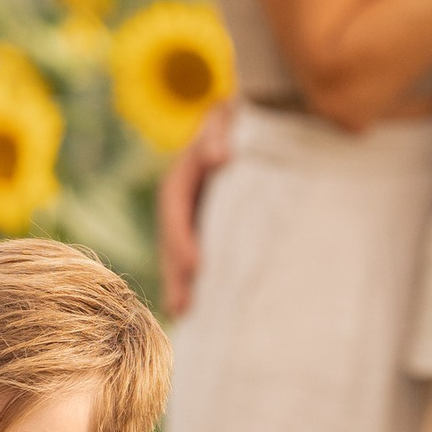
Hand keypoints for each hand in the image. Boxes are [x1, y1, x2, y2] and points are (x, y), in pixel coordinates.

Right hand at [156, 103, 236, 317]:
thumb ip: (220, 132)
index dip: (181, 235)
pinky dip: (197, 279)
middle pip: (171, 235)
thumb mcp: (230, 117)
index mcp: (185, 171)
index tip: (195, 264)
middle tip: (181, 305)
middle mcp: (183, 197)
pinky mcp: (209, 227)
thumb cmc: (245, 120)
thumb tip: (218, 156)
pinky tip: (200, 307)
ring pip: (180, 250)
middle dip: (175, 270)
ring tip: (184, 313)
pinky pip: (198, 254)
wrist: (260, 122)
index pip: (175, 202)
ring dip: (180, 282)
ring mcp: (194, 214)